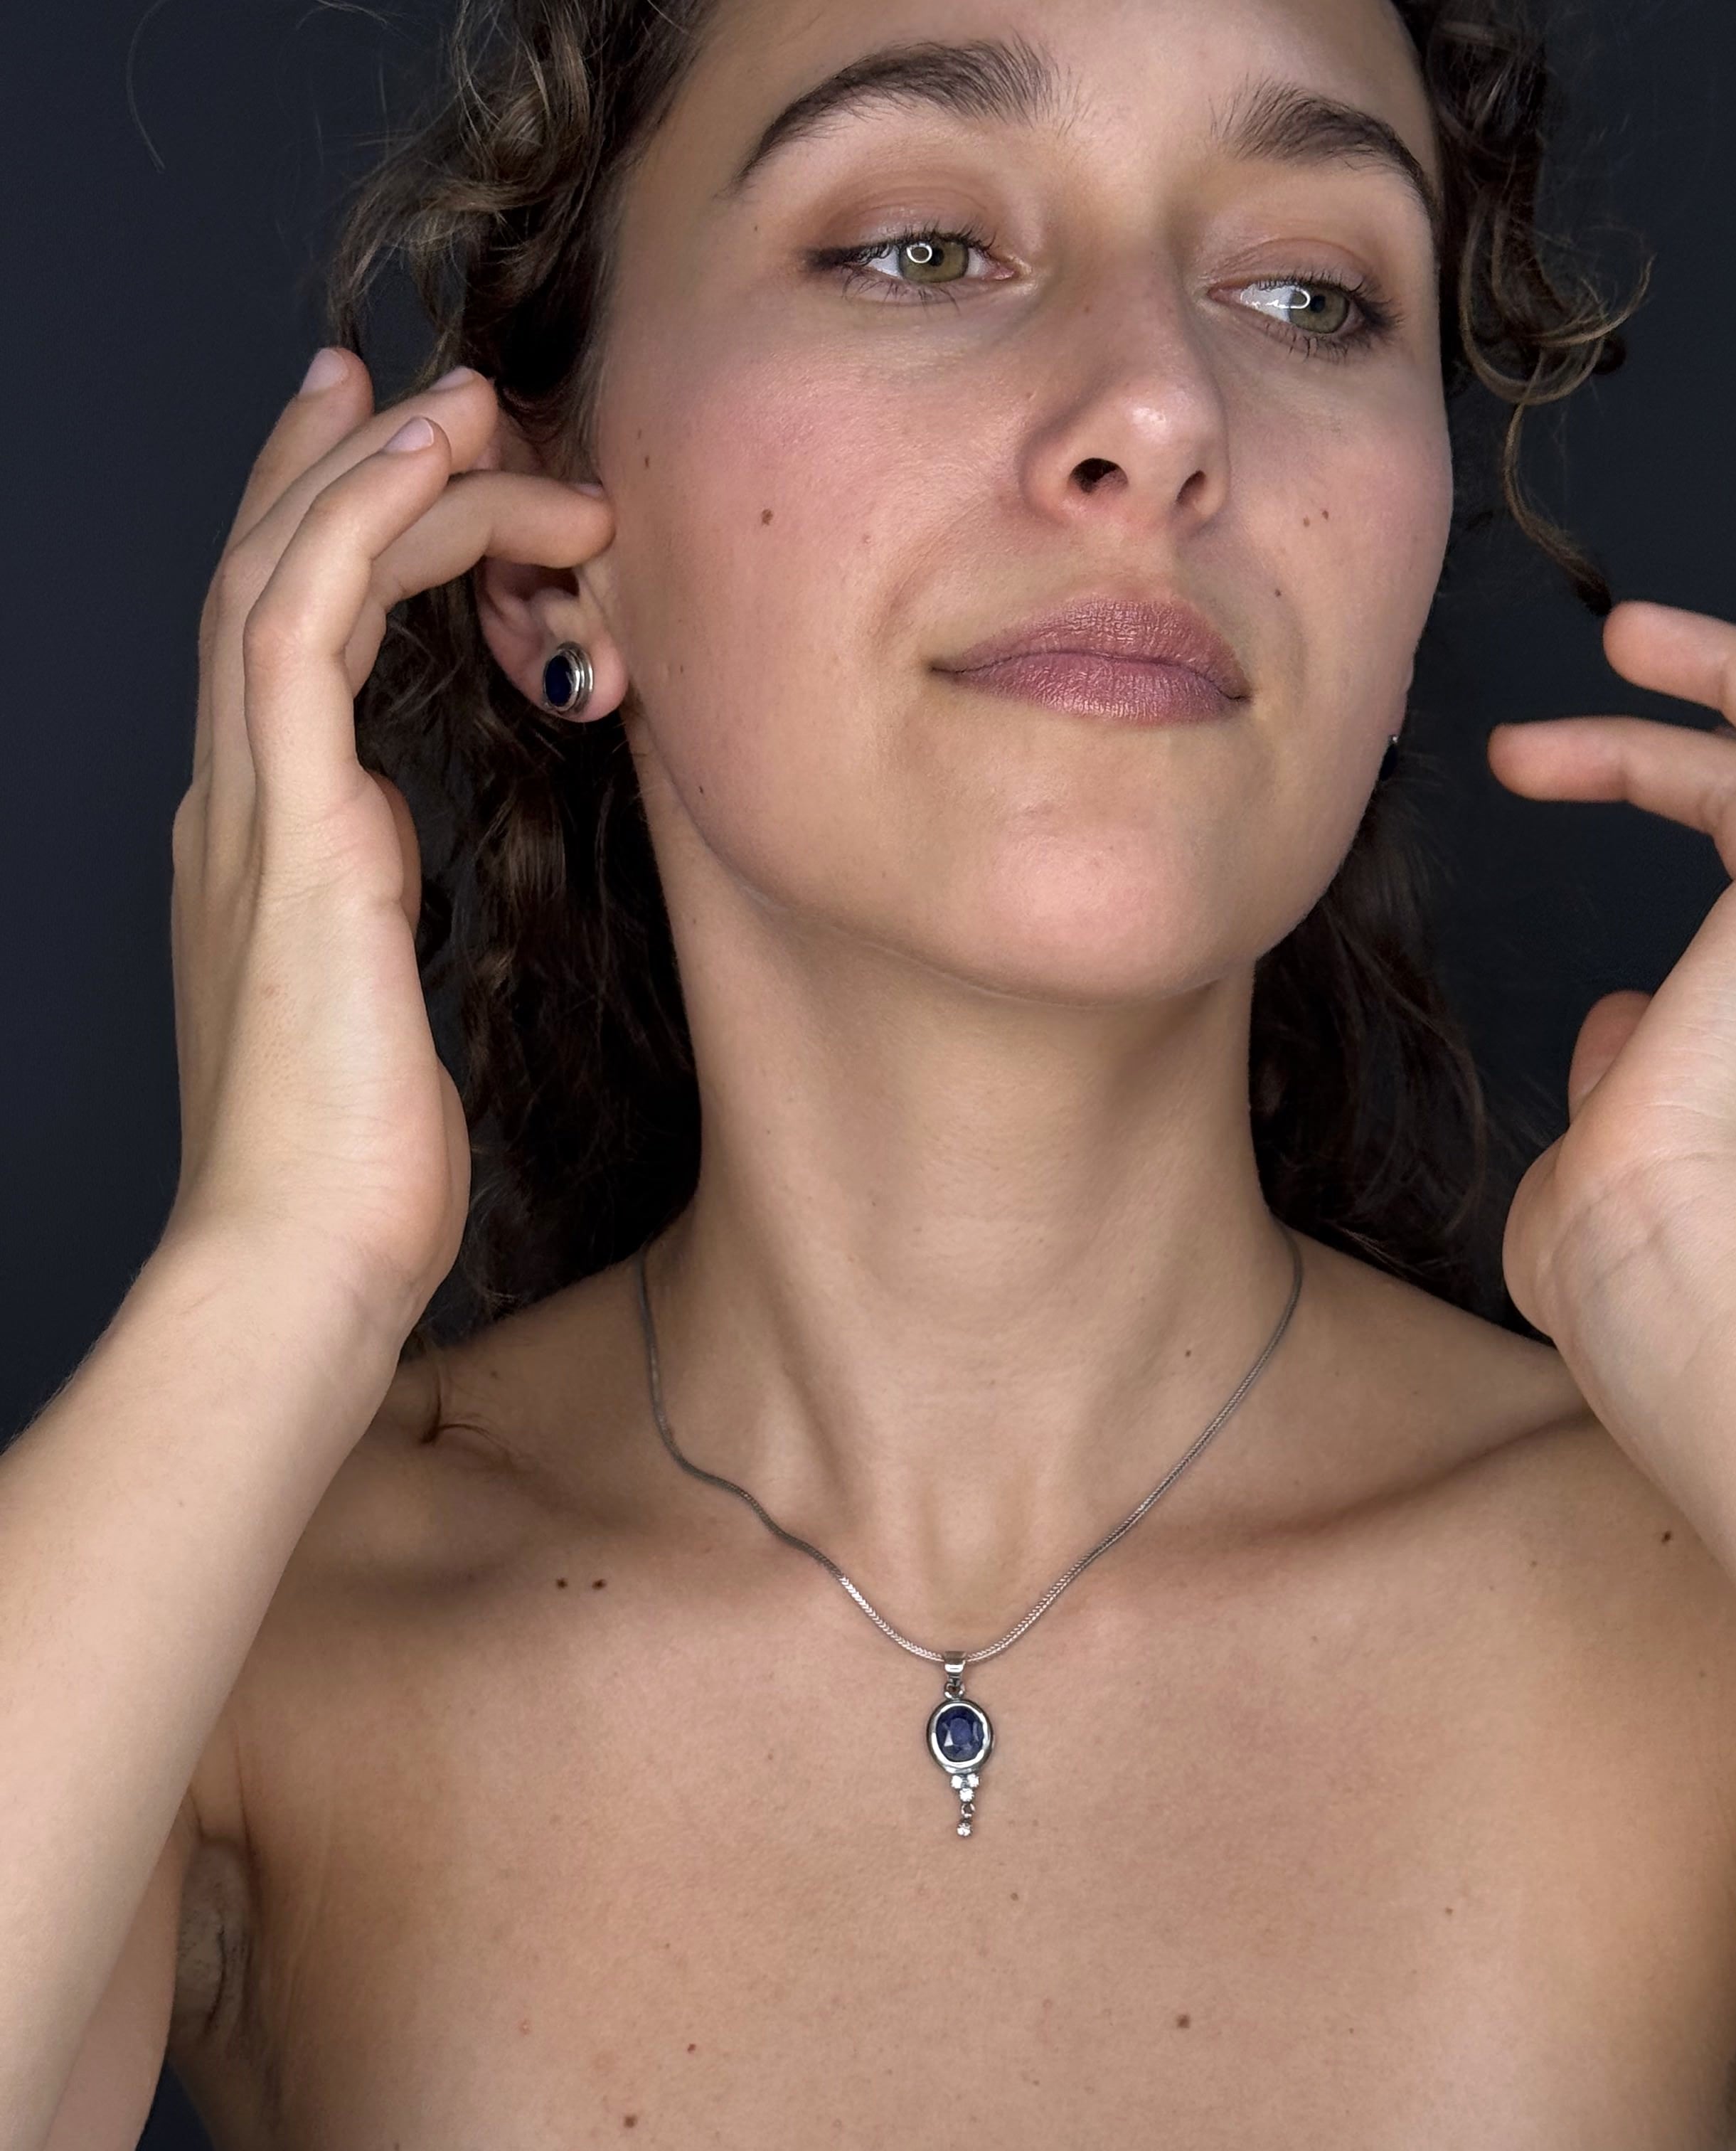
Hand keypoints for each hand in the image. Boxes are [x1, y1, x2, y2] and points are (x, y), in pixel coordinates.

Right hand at [166, 350, 613, 1338]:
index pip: (289, 647)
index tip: (410, 460)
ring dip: (374, 467)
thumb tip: (396, 843)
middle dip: (348, 466)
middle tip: (440, 388)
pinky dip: (362, 520)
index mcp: (266, 845)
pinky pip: (305, 621)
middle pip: (271, 576)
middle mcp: (239, 804)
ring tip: (467, 396)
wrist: (300, 1260)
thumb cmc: (353, 1169)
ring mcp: (250, 807)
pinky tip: (436, 456)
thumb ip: (373, 908)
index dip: (338, 535)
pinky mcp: (288, 825)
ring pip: (282, 569)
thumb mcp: (379, 1004)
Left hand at [1487, 571, 1735, 1343]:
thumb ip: (1626, 1059)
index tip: (1562, 757)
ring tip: (1628, 631)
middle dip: (1681, 709)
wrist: (1661, 1251)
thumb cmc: (1620, 1228)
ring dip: (1731, 668)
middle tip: (1599, 662)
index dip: (1660, 773)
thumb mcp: (1609, 1128)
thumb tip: (1622, 1020)